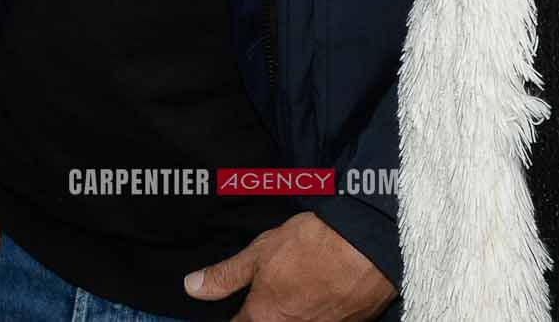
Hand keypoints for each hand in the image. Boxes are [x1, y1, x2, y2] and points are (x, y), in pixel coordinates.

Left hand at [184, 212, 394, 321]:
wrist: (366, 246)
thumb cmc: (312, 245)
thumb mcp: (259, 252)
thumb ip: (225, 276)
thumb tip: (192, 287)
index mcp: (262, 317)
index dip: (235, 316)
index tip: (238, 307)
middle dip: (264, 314)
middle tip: (277, 289)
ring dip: (292, 312)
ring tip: (299, 288)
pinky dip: (318, 313)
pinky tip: (322, 292)